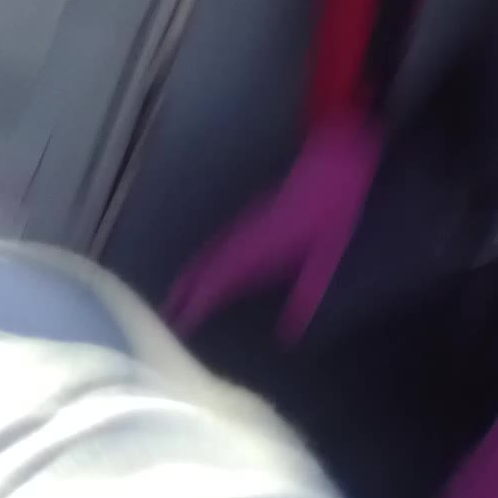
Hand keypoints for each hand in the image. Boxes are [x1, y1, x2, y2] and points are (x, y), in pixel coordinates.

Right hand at [164, 115, 385, 339]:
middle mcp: (243, 238)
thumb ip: (307, 294)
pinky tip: (203, 269)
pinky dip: (201, 262)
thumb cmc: (333, 209)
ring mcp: (243, 226)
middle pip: (202, 269)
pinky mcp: (248, 219)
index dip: (196, 304)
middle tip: (163, 317)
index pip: (217, 281)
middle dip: (181, 294)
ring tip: (173, 300)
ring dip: (188, 278)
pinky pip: (215, 245)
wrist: (331, 165)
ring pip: (205, 256)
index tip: (178, 324)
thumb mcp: (328, 256)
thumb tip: (290, 333)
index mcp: (258, 250)